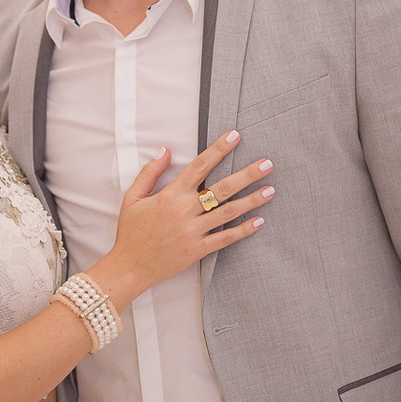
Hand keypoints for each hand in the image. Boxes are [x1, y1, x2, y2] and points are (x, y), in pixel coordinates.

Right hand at [100, 131, 273, 302]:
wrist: (129, 266)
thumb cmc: (131, 231)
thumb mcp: (133, 197)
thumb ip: (150, 172)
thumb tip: (165, 150)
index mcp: (170, 194)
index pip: (199, 166)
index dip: (218, 149)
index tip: (234, 135)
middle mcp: (185, 210)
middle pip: (222, 188)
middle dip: (247, 174)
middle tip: (267, 164)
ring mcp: (193, 231)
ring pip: (228, 212)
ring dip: (252, 200)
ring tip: (271, 189)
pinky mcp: (198, 249)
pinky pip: (225, 238)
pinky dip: (243, 230)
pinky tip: (259, 221)